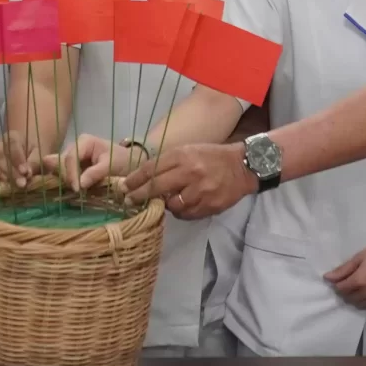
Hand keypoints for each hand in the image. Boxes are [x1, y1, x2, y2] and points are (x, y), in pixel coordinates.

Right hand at [0, 131, 51, 187]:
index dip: (17, 158)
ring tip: (8, 186)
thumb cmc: (34, 156)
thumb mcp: (39, 156)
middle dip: (9, 170)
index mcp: (12, 137)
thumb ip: (35, 163)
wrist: (28, 159)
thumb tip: (28, 174)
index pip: (12, 144)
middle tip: (21, 183)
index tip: (25, 172)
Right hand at [62, 133, 138, 192]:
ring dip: (68, 181)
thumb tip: (80, 184)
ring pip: (63, 170)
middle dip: (68, 178)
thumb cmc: (122, 160)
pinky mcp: (75, 168)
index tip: (77, 189)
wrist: (130, 163)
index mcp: (84, 142)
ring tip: (76, 192)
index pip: (71, 157)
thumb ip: (95, 173)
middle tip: (77, 192)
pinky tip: (72, 191)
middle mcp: (76, 147)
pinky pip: (68, 175)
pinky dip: (70, 183)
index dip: (71, 173)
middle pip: (64, 163)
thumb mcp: (110, 165)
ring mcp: (74, 158)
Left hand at [126, 143, 252, 220]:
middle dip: (140, 195)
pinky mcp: (209, 205)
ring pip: (171, 205)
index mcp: (183, 156)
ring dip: (165, 205)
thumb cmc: (211, 157)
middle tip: (129, 200)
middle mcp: (190, 172)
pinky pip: (186, 214)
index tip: (124, 186)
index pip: (152, 168)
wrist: (242, 166)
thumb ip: (168, 163)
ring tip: (166, 201)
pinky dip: (181, 211)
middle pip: (157, 187)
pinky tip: (183, 205)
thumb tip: (143, 178)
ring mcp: (200, 191)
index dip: (135, 179)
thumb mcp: (188, 151)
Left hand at [325, 236, 365, 310]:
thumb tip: (327, 278)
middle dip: (344, 292)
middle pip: (349, 299)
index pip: (341, 289)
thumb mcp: (359, 257)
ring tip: (356, 289)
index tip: (337, 279)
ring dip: (354, 299)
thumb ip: (343, 270)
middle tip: (346, 283)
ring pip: (360, 305)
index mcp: (359, 281)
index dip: (336, 285)